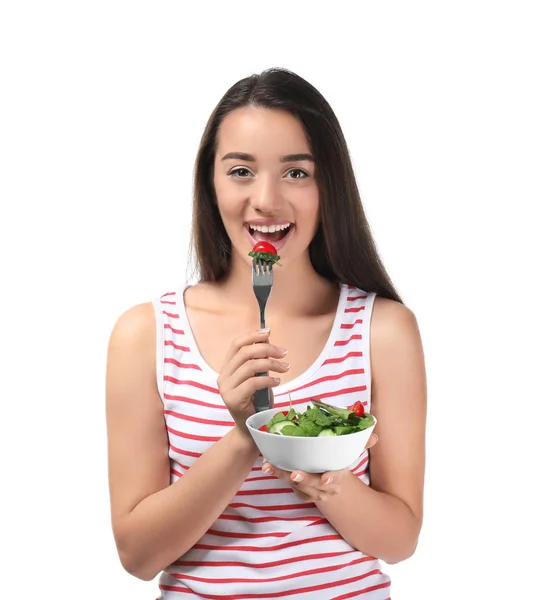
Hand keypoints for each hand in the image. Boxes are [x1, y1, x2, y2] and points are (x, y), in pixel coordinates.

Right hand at [217, 329, 288, 431]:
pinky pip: (253, 383)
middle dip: (266, 349)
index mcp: (227, 368)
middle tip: (283, 353)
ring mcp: (226, 388)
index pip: (236, 345)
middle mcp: (223, 376)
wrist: (250, 429)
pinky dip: (269, 380)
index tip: (268, 332)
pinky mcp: (233, 399)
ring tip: (285, 368)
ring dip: (271, 364)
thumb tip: (268, 341)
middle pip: (244, 353)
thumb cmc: (256, 402)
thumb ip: (258, 362)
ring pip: (250, 366)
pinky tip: (278, 382)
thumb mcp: (257, 377)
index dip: (252, 335)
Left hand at [261, 433, 377, 501]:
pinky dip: (277, 475)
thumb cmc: (338, 465)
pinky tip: (268, 466)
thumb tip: (374, 435)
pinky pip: (287, 485)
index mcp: (338, 476)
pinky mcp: (299, 491)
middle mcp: (324, 487)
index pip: (337, 478)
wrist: (333, 490)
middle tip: (294, 473)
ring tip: (270, 466)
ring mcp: (311, 491)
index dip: (332, 478)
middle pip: (313, 484)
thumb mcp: (350, 455)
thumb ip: (360, 444)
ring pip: (297, 485)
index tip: (326, 478)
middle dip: (303, 479)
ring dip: (282, 475)